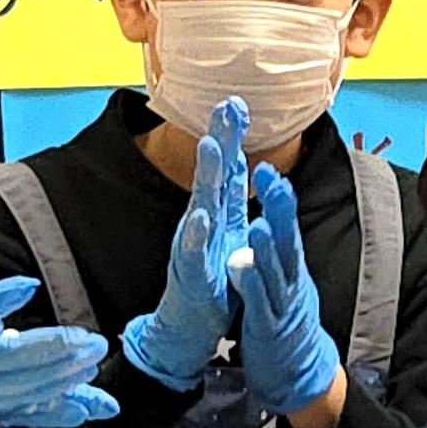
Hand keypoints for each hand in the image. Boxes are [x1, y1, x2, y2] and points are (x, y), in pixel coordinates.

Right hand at [121, 99, 250, 389]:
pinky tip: (202, 216)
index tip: (237, 102)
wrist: (187, 326)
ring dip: (206, 176)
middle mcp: (202, 222)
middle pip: (212, 175)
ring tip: (211, 147)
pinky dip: (198, 234)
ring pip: (201, 204)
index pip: (226, 168)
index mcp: (218, 213)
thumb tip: (239, 156)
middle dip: (218, 140)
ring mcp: (194, 246)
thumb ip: (230, 194)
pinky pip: (195, 252)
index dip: (230, 136)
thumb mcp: (227, 230)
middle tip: (224, 109)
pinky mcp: (192, 274)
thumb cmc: (210, 277)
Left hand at [234, 163, 344, 417]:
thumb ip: (281, 254)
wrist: (298, 372)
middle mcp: (291, 282)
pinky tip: (241, 267)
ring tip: (259, 223)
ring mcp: (281, 304)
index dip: (280, 200)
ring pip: (275, 272)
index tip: (270, 171)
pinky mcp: (268, 327)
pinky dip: (252, 285)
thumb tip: (276, 221)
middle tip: (270, 179)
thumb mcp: (286, 281)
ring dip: (267, 248)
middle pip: (288, 241)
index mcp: (292, 269)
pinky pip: (260, 304)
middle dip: (279, 210)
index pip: (288, 228)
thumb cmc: (286, 321)